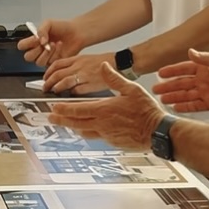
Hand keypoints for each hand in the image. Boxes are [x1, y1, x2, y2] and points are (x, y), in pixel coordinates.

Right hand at [18, 17, 83, 66]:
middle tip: (43, 43)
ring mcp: (46, 57)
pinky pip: (50, 63)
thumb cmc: (63, 27)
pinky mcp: (54, 62)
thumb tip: (39, 41)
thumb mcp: (49, 23)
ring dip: (46, 53)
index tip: (35, 38)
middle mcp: (38, 50)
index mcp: (34, 40)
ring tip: (53, 44)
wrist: (76, 32)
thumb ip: (41, 30)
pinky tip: (59, 46)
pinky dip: (55, 53)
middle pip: (28, 57)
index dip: (26, 44)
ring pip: (38, 62)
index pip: (21, 46)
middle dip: (36, 50)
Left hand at [38, 48, 114, 93]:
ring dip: (57, 88)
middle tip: (45, 88)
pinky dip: (71, 94)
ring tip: (54, 92)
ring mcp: (84, 76)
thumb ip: (73, 65)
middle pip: (57, 74)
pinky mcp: (91, 85)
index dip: (48, 72)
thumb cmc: (103, 62)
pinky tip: (69, 96)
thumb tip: (62, 74)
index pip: (56, 64)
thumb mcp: (86, 58)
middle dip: (48, 82)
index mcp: (77, 59)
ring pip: (64, 82)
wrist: (118, 62)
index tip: (45, 77)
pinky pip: (77, 90)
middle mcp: (79, 66)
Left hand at [47, 62, 163, 150]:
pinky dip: (87, 132)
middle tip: (51, 118)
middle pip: (75, 122)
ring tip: (65, 124)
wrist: (157, 132)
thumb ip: (114, 78)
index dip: (63, 109)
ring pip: (84, 131)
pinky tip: (86, 130)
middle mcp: (102, 124)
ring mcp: (107, 135)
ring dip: (72, 127)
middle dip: (61, 120)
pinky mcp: (112, 142)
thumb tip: (103, 66)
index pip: (78, 109)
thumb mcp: (131, 89)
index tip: (54, 107)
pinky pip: (95, 137)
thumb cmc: (147, 111)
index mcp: (105, 109)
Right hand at [152, 48, 208, 113]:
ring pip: (186, 95)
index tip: (160, 74)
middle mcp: (203, 80)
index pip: (184, 68)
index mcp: (204, 68)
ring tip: (162, 99)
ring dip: (174, 97)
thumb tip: (190, 52)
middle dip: (169, 86)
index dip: (172, 71)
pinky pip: (194, 106)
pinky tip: (175, 107)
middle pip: (182, 83)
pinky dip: (185, 107)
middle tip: (156, 89)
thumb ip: (205, 58)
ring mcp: (206, 93)